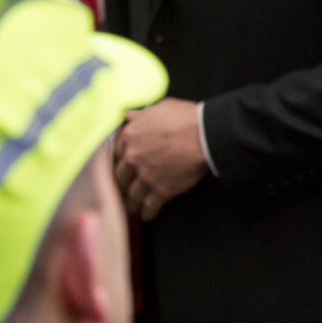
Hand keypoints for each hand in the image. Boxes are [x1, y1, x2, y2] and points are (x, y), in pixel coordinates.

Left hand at [114, 98, 208, 219]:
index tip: (121, 165)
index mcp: (130, 136)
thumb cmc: (186, 118)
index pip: (116, 151)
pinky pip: (149, 206)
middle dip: (121, 183)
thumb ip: (141, 115)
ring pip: (132, 194)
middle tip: (122, 188)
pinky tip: (147, 215)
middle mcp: (133, 157)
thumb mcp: (160, 107)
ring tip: (131, 206)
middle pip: (120, 176)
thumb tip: (129, 115)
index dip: (119, 159)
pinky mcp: (162, 190)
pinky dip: (147, 213)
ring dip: (131, 201)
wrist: (206, 134)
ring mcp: (146, 176)